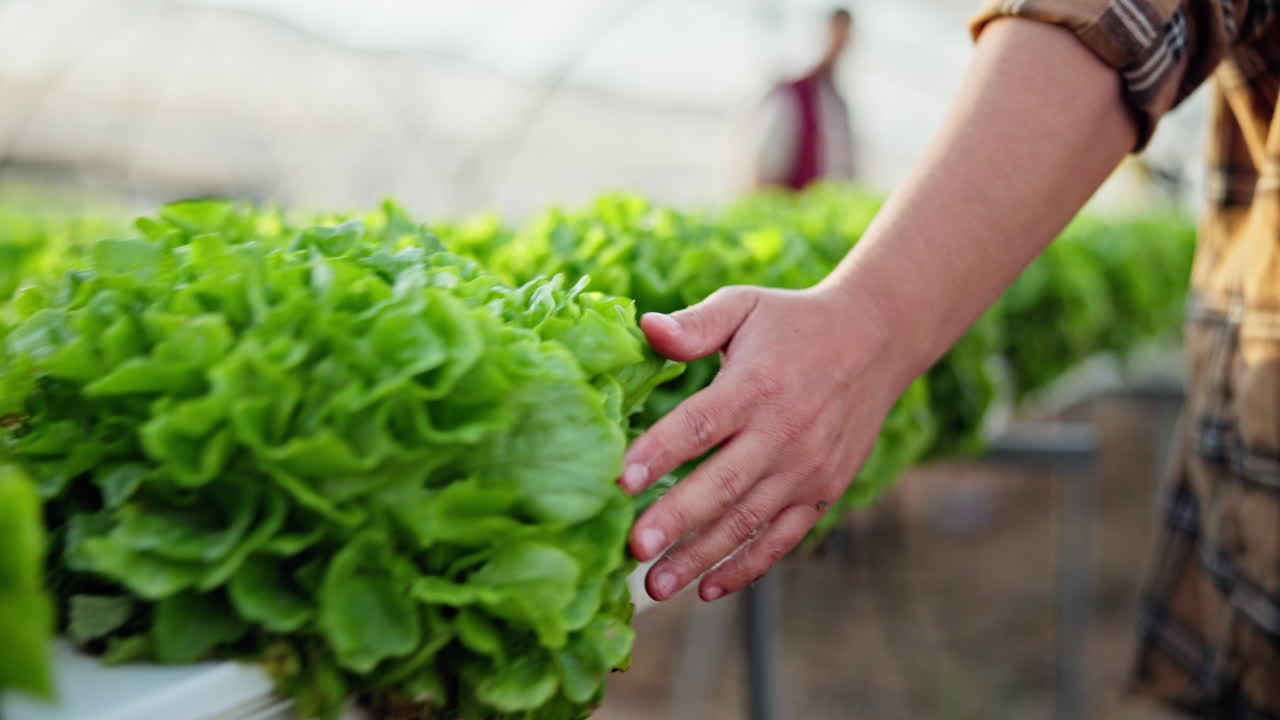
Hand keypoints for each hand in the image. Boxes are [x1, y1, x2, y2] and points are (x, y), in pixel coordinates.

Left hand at [620, 283, 912, 601]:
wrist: (875, 340)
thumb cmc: (793, 322)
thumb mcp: (744, 306)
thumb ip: (695, 324)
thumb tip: (646, 327)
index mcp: (755, 386)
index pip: (700, 424)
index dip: (658, 453)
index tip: (618, 481)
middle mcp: (783, 433)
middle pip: (722, 484)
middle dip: (675, 520)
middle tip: (632, 549)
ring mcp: (806, 469)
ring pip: (747, 522)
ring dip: (700, 557)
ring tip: (655, 586)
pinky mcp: (823, 491)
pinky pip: (782, 538)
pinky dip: (747, 567)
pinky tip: (708, 589)